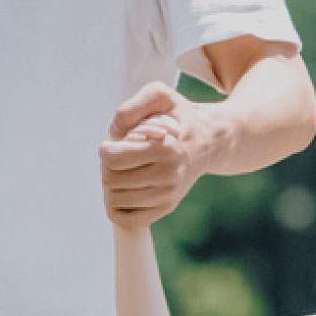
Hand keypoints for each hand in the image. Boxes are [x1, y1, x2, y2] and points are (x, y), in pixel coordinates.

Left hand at [102, 83, 205, 225]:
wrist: (210, 142)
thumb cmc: (179, 117)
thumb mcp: (161, 96)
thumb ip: (132, 106)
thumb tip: (115, 133)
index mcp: (166, 150)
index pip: (113, 159)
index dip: (105, 150)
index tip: (114, 144)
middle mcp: (169, 177)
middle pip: (111, 180)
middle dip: (107, 167)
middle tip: (118, 157)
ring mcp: (168, 196)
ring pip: (115, 201)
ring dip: (110, 185)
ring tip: (124, 172)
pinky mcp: (166, 207)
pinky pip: (127, 220)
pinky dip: (116, 208)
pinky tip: (123, 191)